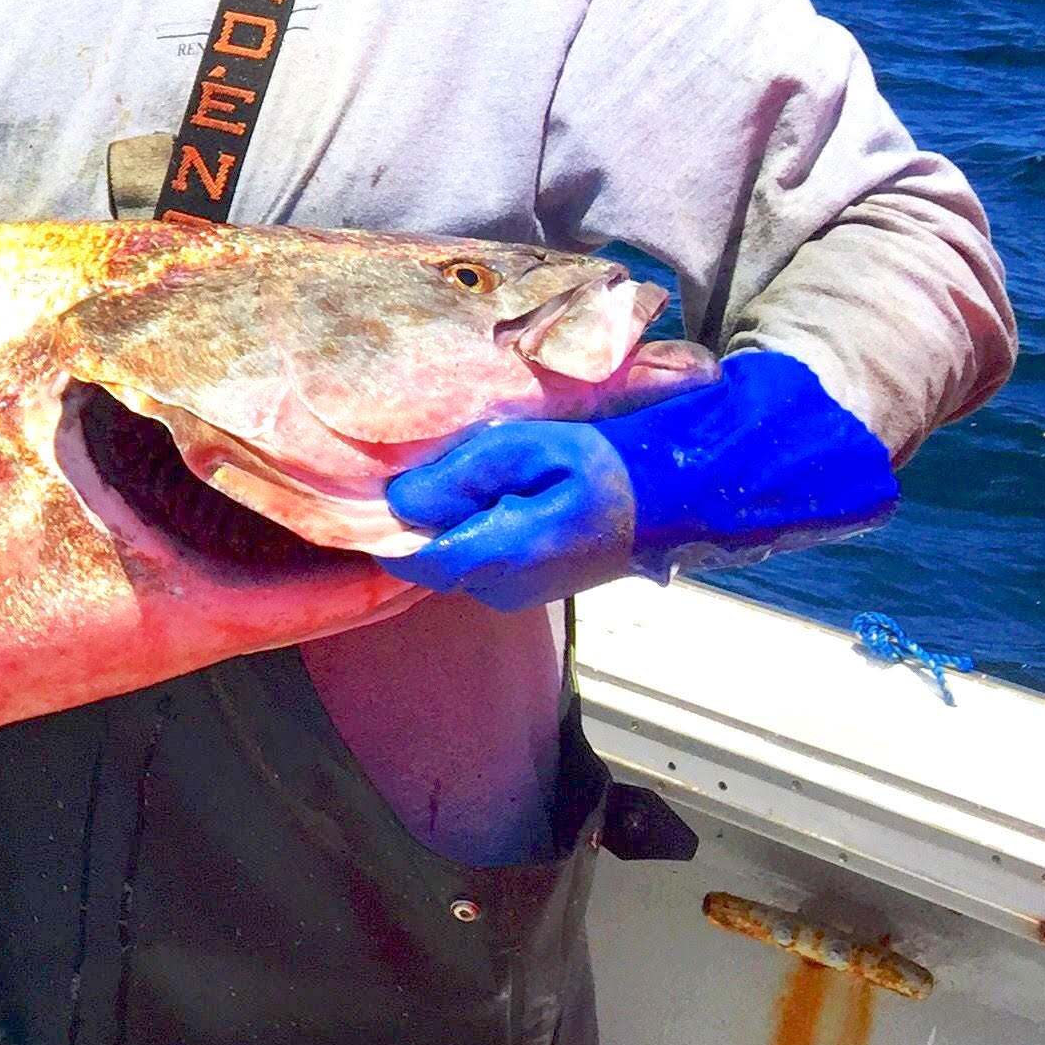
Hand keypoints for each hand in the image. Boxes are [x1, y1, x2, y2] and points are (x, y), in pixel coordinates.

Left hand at [385, 348, 895, 611]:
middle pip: (427, 558)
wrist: (672, 496)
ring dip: (445, 523)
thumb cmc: (603, 463)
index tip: (371, 489)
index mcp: (504, 555)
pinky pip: (474, 560)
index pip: (412, 557)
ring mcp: (515, 594)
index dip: (384, 526)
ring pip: (450, 559)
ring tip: (463, 475)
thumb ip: (460, 476)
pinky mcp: (526, 587)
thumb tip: (399, 500)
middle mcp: (503, 588)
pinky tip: (488, 494)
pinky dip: (468, 529)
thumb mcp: (528, 449)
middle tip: (427, 469)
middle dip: (415, 520)